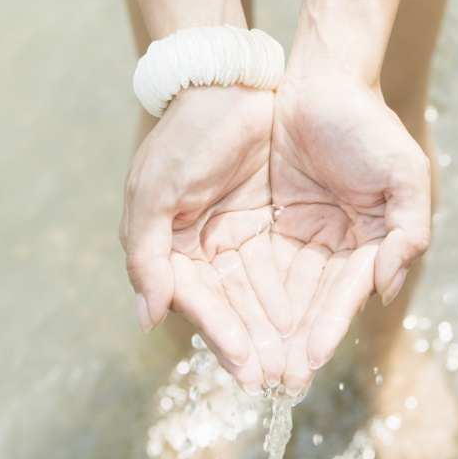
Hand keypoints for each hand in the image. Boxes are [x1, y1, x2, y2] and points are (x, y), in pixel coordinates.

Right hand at [120, 84, 293, 393]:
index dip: (221, 335)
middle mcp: (199, 246)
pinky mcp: (266, 216)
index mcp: (167, 245)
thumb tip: (148, 319)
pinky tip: (310, 316)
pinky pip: (279, 263)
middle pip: (230, 307)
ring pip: (257, 292)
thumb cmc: (186, 133)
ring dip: (276, 327)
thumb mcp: (156, 191)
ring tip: (301, 361)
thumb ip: (147, 256)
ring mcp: (234, 231)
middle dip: (256, 344)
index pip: (196, 303)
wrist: (229, 79)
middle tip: (284, 380)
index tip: (248, 367)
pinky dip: (292, 291)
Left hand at [269, 68, 431, 396]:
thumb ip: (409, 231)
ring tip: (252, 365)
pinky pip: (258, 258)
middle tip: (276, 381)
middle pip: (314, 301)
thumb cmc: (369, 122)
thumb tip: (385, 287)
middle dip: (297, 340)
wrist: (321, 77)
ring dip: (270, 326)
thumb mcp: (405, 172)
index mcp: (373, 240)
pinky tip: (233, 319)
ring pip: (284, 288)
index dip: (330, 325)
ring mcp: (304, 231)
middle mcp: (339, 243)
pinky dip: (248, 289)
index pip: (347, 293)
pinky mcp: (272, 216)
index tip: (311, 358)